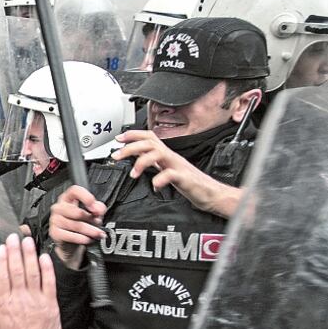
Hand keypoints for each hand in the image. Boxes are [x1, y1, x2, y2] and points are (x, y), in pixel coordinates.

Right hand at [0, 234, 60, 328]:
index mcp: (5, 304)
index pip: (2, 277)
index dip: (1, 261)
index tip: (2, 249)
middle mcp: (19, 298)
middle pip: (16, 270)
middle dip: (14, 251)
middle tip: (13, 238)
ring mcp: (35, 299)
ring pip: (31, 272)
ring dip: (29, 255)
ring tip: (27, 241)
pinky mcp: (50, 302)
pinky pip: (48, 282)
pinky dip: (46, 269)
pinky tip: (44, 257)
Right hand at [48, 185, 106, 270]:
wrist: (72, 243)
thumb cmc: (81, 224)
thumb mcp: (93, 214)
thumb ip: (98, 208)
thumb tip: (98, 209)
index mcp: (68, 199)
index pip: (74, 191)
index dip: (86, 197)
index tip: (94, 207)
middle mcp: (59, 207)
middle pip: (76, 211)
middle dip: (91, 219)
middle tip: (98, 224)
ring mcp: (55, 220)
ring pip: (76, 225)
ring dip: (90, 231)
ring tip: (97, 233)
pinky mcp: (54, 233)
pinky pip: (71, 236)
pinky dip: (82, 239)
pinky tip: (88, 239)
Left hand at [112, 130, 240, 217]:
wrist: (210, 194)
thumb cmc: (189, 183)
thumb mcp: (167, 170)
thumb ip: (153, 162)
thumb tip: (136, 156)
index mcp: (166, 155)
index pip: (149, 137)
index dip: (133, 135)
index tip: (118, 138)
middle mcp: (171, 157)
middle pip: (150, 143)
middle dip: (130, 147)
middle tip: (117, 155)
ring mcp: (178, 167)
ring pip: (158, 153)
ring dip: (142, 161)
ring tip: (133, 173)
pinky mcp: (185, 179)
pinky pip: (171, 175)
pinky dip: (160, 179)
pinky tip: (154, 185)